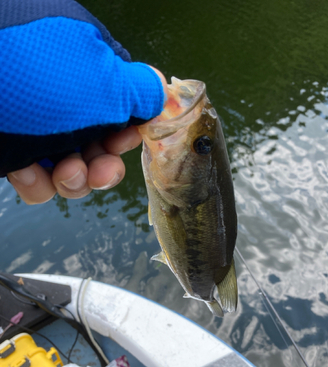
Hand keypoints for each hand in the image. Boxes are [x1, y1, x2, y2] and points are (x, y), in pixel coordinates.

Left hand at [7, 67, 166, 204]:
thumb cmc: (36, 74)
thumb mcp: (104, 80)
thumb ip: (141, 92)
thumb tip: (163, 93)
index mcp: (89, 73)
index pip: (122, 108)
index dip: (129, 132)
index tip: (127, 142)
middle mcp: (64, 103)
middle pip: (98, 148)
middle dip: (103, 168)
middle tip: (100, 174)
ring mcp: (36, 129)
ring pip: (70, 171)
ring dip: (73, 181)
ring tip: (62, 173)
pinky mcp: (12, 152)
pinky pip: (37, 180)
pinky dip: (36, 183)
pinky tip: (25, 172)